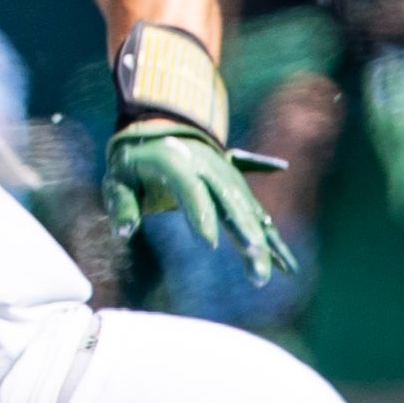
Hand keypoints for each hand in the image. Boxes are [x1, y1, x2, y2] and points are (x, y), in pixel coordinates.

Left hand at [105, 121, 294, 282]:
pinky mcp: (238, 189)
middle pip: (230, 202)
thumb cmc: (134, 162)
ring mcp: (228, 178)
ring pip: (250, 212)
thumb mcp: (117, 178)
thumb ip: (121, 204)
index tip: (209, 244)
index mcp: (176, 162)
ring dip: (263, 242)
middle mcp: (210, 169)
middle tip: (254, 260)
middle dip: (244, 233)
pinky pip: (259, 216)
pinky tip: (286, 265)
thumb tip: (123, 231)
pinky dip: (273, 239)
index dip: (200, 214)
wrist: (165, 129)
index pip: (190, 189)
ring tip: (272, 273)